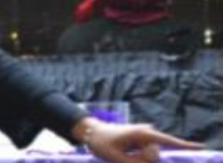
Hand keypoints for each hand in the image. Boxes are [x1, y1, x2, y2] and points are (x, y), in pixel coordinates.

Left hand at [73, 117, 203, 162]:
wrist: (91, 132)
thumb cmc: (102, 143)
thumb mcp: (117, 157)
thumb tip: (155, 160)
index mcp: (142, 133)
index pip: (168, 141)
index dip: (185, 146)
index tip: (202, 147)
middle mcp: (147, 132)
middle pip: (156, 155)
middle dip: (145, 161)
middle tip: (124, 155)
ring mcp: (144, 135)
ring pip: (150, 156)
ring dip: (139, 160)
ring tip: (122, 153)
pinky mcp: (141, 140)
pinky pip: (145, 155)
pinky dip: (139, 158)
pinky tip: (125, 153)